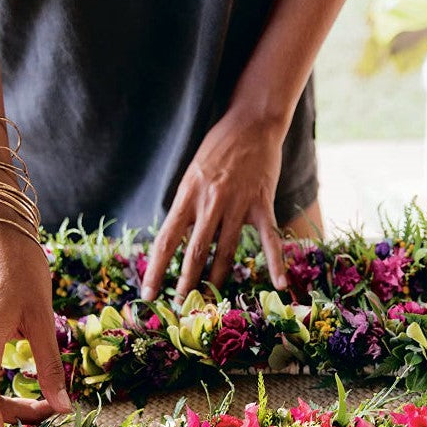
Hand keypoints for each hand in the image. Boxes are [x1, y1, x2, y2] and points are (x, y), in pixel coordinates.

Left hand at [141, 110, 287, 301]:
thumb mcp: (191, 174)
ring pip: (226, 251)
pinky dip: (275, 262)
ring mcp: (237, 204)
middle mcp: (210, 203)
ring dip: (217, 279)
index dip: (156, 269)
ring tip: (209, 300)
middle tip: (179, 305)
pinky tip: (278, 283)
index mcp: (187, 195)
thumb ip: (186, 206)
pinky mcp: (262, 204)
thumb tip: (175, 237)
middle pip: (194, 252)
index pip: (166, 240)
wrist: (252, 121)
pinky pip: (270, 239)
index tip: (148, 292)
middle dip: (185, 282)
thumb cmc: (218, 148)